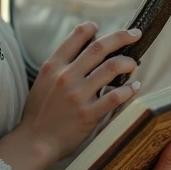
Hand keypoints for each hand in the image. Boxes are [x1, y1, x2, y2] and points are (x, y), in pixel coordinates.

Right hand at [18, 24, 142, 162]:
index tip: (101, 29)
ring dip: (127, 63)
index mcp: (53, 65)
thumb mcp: (43, 80)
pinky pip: (114, 97)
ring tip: (132, 64)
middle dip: (122, 36)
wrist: (34, 140)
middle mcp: (66, 76)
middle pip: (99, 47)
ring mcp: (78, 95)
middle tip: (136, 33)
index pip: (77, 36)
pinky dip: (129, 90)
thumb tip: (84, 50)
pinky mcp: (88, 114)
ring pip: (111, 68)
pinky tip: (134, 87)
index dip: (92, 28)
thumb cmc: (40, 111)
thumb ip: (60, 65)